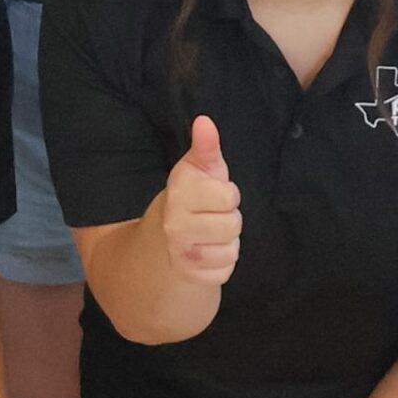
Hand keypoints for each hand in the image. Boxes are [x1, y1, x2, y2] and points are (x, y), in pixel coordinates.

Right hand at [159, 114, 241, 285]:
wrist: (164, 239)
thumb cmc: (191, 198)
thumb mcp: (198, 170)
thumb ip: (205, 147)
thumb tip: (205, 121)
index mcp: (179, 193)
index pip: (228, 195)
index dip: (226, 193)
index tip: (213, 193)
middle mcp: (175, 224)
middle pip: (233, 224)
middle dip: (229, 218)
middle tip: (212, 215)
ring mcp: (182, 252)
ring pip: (232, 248)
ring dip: (228, 242)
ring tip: (211, 234)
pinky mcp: (191, 276)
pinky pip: (226, 270)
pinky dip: (222, 263)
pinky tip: (209, 254)